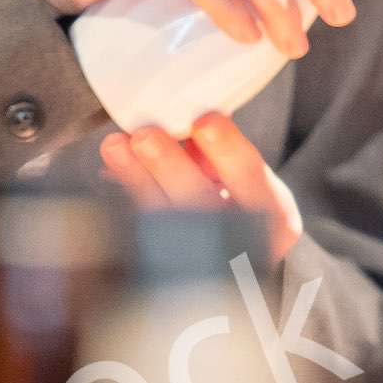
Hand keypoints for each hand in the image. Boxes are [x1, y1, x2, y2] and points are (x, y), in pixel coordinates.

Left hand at [96, 113, 304, 263]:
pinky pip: (138, 227)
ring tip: (115, 146)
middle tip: (144, 135)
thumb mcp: (251, 183)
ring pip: (162, 217)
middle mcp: (239, 238)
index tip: (205, 120)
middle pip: (200, 202)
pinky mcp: (166, 261)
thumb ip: (224, 155)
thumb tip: (182, 123)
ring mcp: (200, 256)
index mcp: (271, 214)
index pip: (248, 177)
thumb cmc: (244, 206)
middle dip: (170, 165)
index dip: (227, 148)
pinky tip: (111, 171)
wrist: (238, 259)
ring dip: (135, 178)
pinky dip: (124, 195)